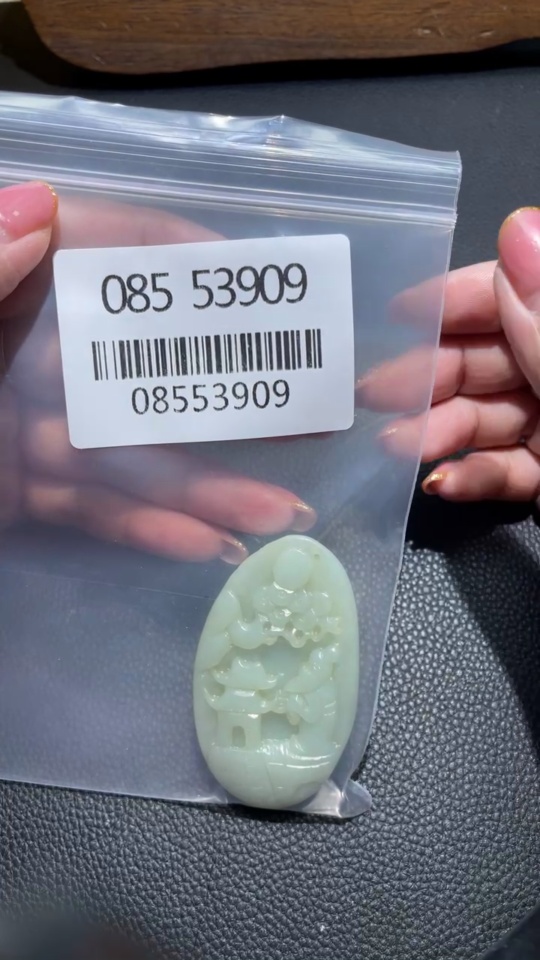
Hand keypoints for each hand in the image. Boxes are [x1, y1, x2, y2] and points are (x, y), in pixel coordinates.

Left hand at [0, 182, 314, 562]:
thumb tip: (41, 201)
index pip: (85, 254)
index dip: (165, 257)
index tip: (248, 280)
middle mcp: (10, 357)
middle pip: (130, 365)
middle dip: (218, 391)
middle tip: (298, 408)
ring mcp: (16, 435)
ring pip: (124, 455)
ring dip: (200, 485)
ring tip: (275, 507)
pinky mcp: (16, 504)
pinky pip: (89, 515)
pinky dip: (143, 531)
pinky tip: (203, 545)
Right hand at [358, 207, 539, 501]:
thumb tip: (516, 228)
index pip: (513, 290)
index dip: (456, 297)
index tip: (396, 311)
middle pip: (487, 357)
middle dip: (428, 376)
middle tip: (371, 393)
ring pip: (487, 416)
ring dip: (437, 432)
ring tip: (398, 446)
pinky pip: (506, 470)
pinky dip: (472, 477)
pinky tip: (442, 484)